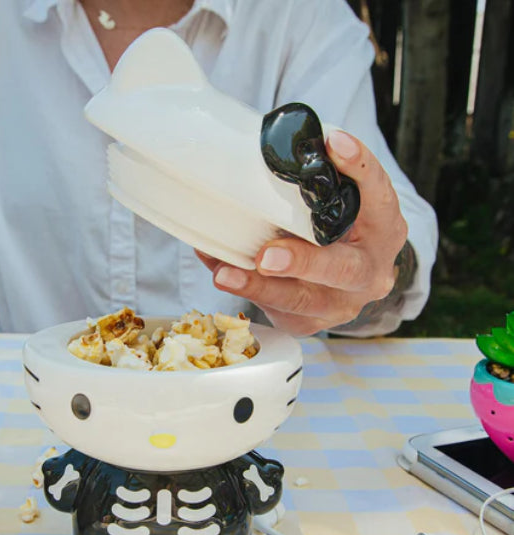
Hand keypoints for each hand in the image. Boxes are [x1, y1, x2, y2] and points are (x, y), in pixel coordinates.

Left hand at [198, 130, 411, 335]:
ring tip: (225, 274)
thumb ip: (319, 186)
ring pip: (302, 300)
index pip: (379, 194)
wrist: (351, 281)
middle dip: (302, 262)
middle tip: (267, 255)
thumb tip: (266, 150)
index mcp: (384, 229)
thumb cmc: (338, 230)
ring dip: (259, 287)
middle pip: (342, 269)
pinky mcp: (311, 323)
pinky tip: (219, 272)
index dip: (360, 167)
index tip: (332, 142)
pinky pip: (275, 310)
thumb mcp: (344, 206)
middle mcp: (370, 271)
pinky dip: (244, 291)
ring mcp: (342, 303)